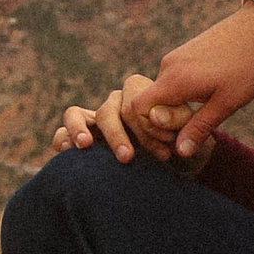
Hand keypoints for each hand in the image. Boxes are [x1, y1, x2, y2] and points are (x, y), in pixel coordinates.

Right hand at [49, 76, 191, 164]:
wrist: (180, 161)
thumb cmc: (185, 142)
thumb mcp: (191, 129)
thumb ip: (179, 119)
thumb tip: (155, 115)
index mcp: (139, 92)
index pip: (132, 102)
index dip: (144, 127)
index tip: (163, 152)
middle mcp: (114, 102)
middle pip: (106, 110)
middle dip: (116, 135)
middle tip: (127, 158)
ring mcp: (94, 117)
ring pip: (75, 113)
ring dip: (79, 128)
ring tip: (85, 145)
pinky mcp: (81, 135)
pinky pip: (62, 131)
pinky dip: (62, 138)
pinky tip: (65, 150)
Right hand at [139, 1, 253, 161]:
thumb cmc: (245, 66)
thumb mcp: (226, 102)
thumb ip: (200, 127)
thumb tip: (180, 152)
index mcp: (175, 80)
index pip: (138, 109)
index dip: (149, 129)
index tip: (177, 136)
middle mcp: (167, 68)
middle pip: (147, 105)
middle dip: (163, 125)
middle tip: (191, 134)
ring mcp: (172, 60)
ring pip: (159, 96)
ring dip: (173, 113)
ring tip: (201, 116)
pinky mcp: (180, 57)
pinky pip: (168, 85)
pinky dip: (177, 99)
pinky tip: (201, 102)